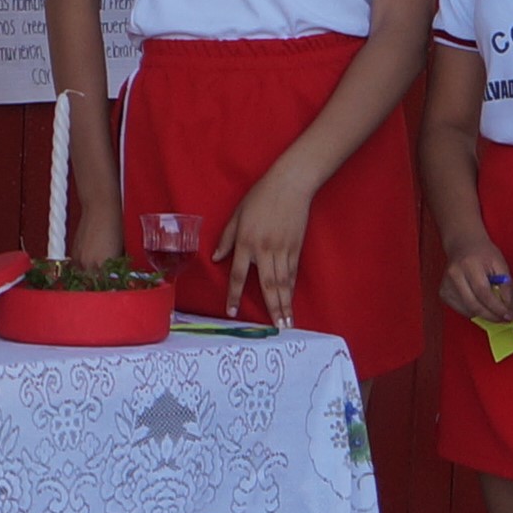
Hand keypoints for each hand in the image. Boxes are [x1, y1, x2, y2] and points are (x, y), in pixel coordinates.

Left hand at [214, 161, 323, 328]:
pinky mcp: (296, 246)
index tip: (231, 312)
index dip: (233, 295)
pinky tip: (290, 301)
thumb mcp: (237, 215)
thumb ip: (226, 239)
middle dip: (271, 308)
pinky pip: (292, 272)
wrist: (290, 184)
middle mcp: (264, 249)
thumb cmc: (260, 197)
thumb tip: (216, 258)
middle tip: (275, 327)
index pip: (237, 275)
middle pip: (267, 284)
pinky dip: (291, 288)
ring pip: (282, 282)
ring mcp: (282, 249)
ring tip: (287, 322)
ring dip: (284, 303)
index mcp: (246, 242)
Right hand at [435, 229, 512, 327]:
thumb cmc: (484, 253)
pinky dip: (473, 311)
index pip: (483, 293)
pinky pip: (460, 309)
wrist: (463, 245)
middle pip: (473, 304)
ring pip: (466, 309)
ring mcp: (446, 285)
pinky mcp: (443, 292)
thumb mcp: (500, 264)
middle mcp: (454, 275)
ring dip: (483, 315)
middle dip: (491, 315)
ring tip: (495, 312)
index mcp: (469, 265)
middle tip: (503, 319)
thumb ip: (506, 285)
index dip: (497, 308)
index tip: (509, 316)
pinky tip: (481, 306)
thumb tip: (510, 307)